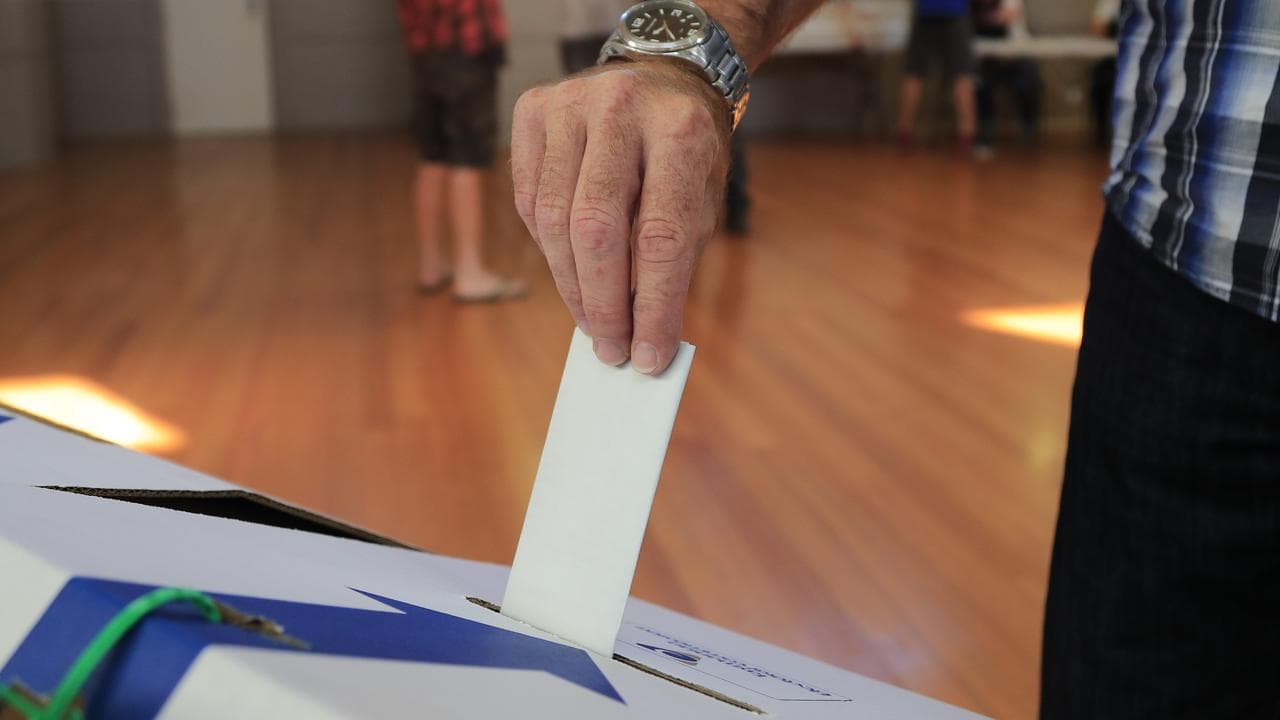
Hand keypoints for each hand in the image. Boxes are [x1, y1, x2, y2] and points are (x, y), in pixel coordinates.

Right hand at [511, 60, 731, 374]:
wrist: (662, 76)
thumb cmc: (685, 151)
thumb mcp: (700, 198)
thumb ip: (672, 259)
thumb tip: (637, 333)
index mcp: (681, 129)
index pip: (662, 237)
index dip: (653, 306)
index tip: (649, 356)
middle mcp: (621, 107)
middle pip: (596, 229)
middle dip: (602, 303)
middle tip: (611, 348)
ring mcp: (569, 103)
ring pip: (552, 220)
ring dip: (571, 285)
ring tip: (593, 320)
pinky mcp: (532, 110)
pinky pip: (529, 200)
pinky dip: (548, 246)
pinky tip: (571, 267)